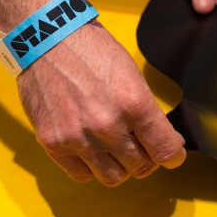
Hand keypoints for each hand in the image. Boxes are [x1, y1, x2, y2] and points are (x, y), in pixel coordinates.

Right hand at [16, 21, 186, 185]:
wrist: (44, 40)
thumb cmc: (89, 50)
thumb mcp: (130, 74)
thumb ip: (146, 111)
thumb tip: (163, 141)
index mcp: (134, 103)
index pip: (165, 151)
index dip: (172, 155)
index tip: (169, 154)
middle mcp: (107, 125)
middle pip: (141, 167)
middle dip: (145, 159)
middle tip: (138, 146)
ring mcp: (78, 137)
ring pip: (112, 177)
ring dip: (118, 166)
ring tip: (112, 149)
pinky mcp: (53, 143)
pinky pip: (81, 175)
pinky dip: (89, 167)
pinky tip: (89, 150)